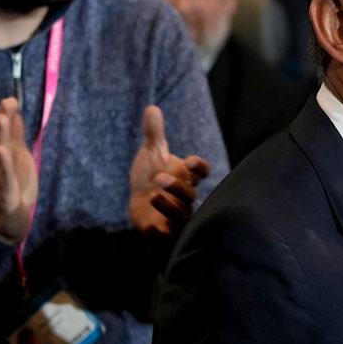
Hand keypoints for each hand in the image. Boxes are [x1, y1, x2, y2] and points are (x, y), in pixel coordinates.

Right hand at [0, 97, 37, 243]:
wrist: (9, 218)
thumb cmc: (14, 184)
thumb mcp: (18, 157)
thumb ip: (15, 136)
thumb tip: (13, 113)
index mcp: (3, 157)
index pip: (5, 134)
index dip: (7, 117)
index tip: (11, 99)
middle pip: (0, 141)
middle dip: (3, 122)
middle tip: (6, 103)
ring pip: (0, 156)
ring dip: (0, 137)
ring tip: (2, 120)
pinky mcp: (4, 193)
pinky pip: (4, 178)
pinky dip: (4, 165)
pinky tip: (3, 152)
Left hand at [128, 105, 210, 236]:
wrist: (141, 203)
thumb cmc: (152, 175)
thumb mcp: (152, 152)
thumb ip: (154, 133)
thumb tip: (151, 108)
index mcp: (186, 175)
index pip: (201, 172)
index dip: (199, 168)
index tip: (191, 161)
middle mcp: (184, 196)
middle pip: (190, 194)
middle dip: (177, 186)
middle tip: (159, 177)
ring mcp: (174, 214)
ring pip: (181, 214)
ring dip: (169, 206)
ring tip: (153, 195)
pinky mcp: (161, 230)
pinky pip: (165, 235)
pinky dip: (159, 232)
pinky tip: (149, 227)